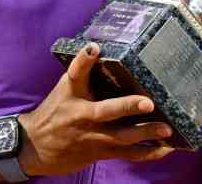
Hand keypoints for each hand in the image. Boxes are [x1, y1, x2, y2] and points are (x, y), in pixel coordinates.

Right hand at [17, 43, 174, 175]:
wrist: (34, 147)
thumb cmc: (54, 111)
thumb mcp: (63, 88)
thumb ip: (81, 70)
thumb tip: (96, 46)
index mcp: (73, 95)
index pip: (77, 74)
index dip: (84, 60)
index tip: (94, 48)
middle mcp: (84, 117)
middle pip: (107, 112)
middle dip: (128, 107)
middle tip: (149, 103)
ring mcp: (94, 137)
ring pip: (122, 137)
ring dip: (146, 134)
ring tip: (167, 129)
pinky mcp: (101, 152)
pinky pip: (127, 154)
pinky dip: (147, 152)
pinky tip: (165, 148)